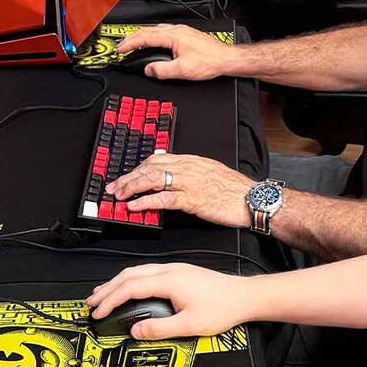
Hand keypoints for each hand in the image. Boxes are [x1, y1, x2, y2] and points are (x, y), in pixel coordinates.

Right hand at [87, 263, 254, 338]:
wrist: (244, 296)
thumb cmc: (223, 307)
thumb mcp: (189, 325)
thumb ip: (159, 329)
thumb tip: (136, 331)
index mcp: (168, 281)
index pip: (129, 288)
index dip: (110, 300)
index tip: (98, 311)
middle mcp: (169, 270)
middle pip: (129, 275)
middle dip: (107, 288)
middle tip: (92, 301)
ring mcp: (175, 269)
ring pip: (137, 271)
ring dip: (118, 282)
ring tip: (104, 294)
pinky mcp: (180, 272)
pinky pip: (147, 271)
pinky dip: (132, 280)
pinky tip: (131, 288)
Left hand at [106, 153, 252, 228]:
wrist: (252, 199)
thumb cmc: (234, 189)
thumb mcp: (210, 172)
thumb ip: (190, 171)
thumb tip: (171, 174)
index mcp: (191, 161)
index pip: (157, 159)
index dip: (137, 168)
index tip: (126, 176)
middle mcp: (188, 168)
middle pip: (150, 167)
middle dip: (129, 177)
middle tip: (114, 187)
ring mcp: (189, 182)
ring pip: (153, 179)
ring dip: (132, 187)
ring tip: (119, 196)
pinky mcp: (193, 199)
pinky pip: (164, 198)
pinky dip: (146, 202)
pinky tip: (135, 207)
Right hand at [116, 23, 235, 79]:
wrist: (225, 58)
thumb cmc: (209, 61)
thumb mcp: (182, 70)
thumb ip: (162, 70)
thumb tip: (149, 70)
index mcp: (173, 36)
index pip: (145, 37)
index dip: (130, 43)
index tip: (120, 49)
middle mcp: (176, 30)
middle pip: (148, 31)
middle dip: (133, 38)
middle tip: (122, 46)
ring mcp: (182, 31)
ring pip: (156, 30)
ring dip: (143, 36)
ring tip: (134, 43)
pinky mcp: (186, 35)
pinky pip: (164, 32)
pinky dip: (153, 36)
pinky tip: (154, 41)